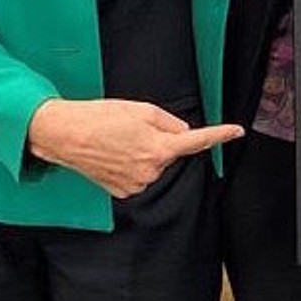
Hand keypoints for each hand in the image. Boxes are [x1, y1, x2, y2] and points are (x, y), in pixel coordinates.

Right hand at [27, 97, 243, 197]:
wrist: (65, 135)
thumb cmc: (98, 118)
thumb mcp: (140, 109)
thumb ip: (169, 121)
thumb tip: (183, 132)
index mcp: (159, 148)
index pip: (198, 141)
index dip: (220, 135)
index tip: (236, 131)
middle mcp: (151, 170)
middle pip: (171, 154)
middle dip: (161, 141)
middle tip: (134, 130)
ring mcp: (137, 184)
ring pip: (154, 166)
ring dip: (145, 154)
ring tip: (119, 142)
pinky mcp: (124, 191)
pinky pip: (139, 176)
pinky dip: (132, 165)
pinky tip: (114, 155)